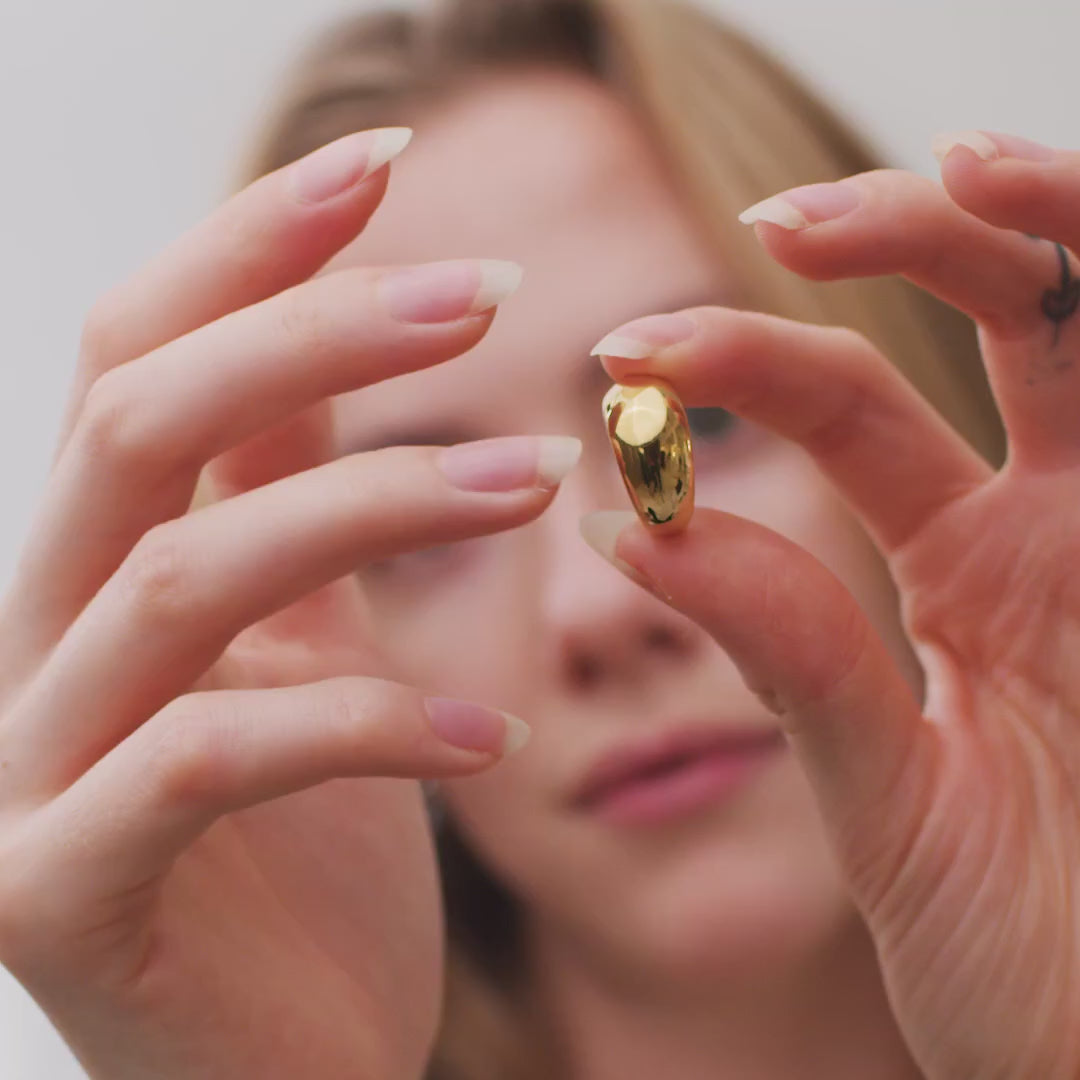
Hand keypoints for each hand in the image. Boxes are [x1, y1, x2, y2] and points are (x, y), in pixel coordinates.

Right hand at [0, 129, 565, 1078]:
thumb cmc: (318, 845)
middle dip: (319, 334)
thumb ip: (304, 491)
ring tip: (546, 484)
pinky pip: (213, 761)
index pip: (140, 351)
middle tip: (493, 294)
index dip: (252, 242)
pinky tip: (495, 741)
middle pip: (141, 419)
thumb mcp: (313, 641)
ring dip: (384, 507)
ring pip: (187, 572)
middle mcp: (27, 643)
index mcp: (94, 568)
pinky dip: (373, 729)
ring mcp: (21, 772)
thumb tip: (350, 325)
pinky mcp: (61, 892)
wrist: (288, 1056)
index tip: (388, 158)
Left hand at [588, 131, 1079, 1078]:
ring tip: (963, 167)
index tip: (630, 354)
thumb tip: (637, 526)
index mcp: (974, 564)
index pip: (855, 395)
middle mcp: (1064, 528)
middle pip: (1003, 314)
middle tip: (782, 217)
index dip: (749, 352)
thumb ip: (788, 655)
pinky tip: (1040, 235)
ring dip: (1048, 231)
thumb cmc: (1019, 951)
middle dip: (906, 237)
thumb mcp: (878, 786)